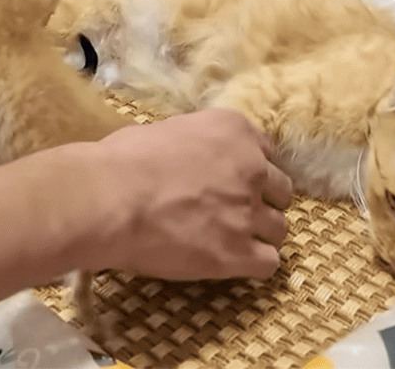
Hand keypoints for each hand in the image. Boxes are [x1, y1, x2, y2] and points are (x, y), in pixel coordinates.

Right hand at [82, 109, 291, 279]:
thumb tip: (187, 156)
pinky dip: (256, 265)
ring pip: (279, 228)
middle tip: (237, 213)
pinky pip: (268, 263)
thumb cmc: (126, 158)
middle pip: (281, 190)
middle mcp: (252, 167)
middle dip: (263, 202)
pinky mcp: (237, 252)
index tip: (237, 182)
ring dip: (261, 235)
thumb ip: (196, 142)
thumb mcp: (170, 129)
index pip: (267, 152)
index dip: (253, 170)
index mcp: (236, 131)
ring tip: (235, 243)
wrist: (113, 197)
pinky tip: (236, 264)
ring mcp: (248, 211)